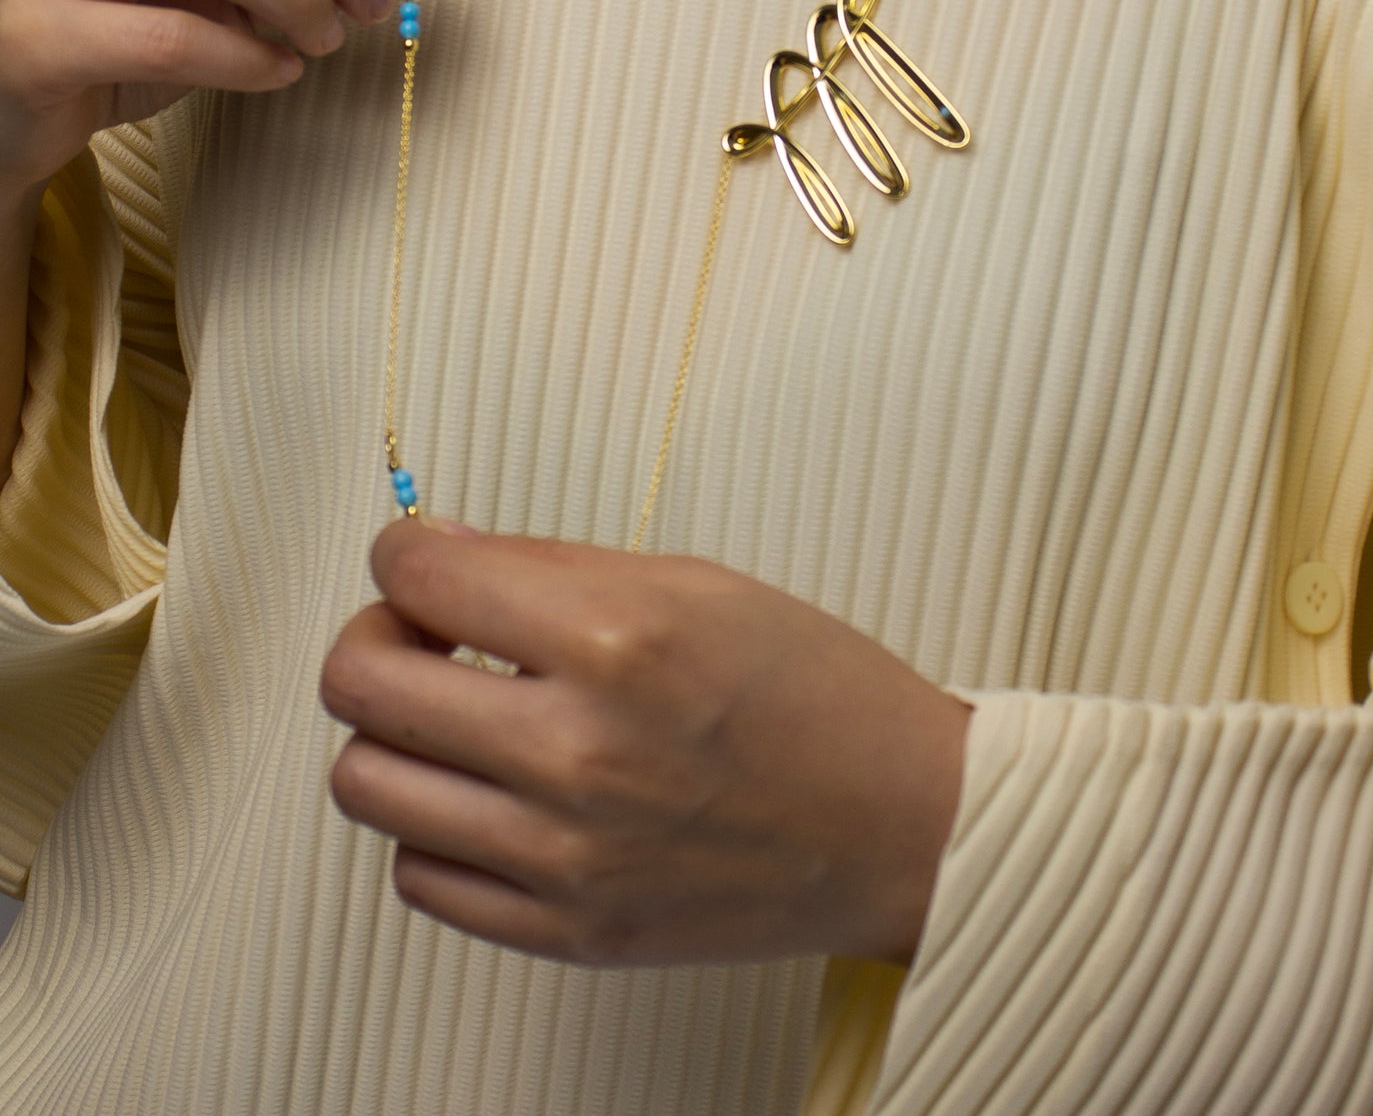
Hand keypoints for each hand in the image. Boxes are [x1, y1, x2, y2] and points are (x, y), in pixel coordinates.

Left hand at [320, 521, 970, 968]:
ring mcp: (566, 856)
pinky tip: (494, 793)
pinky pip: (420, 876)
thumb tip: (435, 551)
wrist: (901, 824)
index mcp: (617, 641)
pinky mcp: (569, 933)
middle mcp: (577, 753)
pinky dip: (436, 826)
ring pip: (366, 784)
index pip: (419, 578)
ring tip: (458, 717)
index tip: (418, 560)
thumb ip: (549, 566)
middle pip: (360, 685)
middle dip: (375, 635)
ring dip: (396, 735)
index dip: (403, 553)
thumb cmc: (815, 691)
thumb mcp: (694, 582)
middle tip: (421, 632)